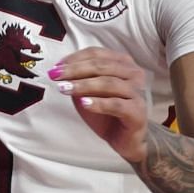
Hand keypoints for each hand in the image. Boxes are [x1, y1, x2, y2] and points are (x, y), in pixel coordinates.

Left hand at [50, 48, 150, 163]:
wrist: (126, 138)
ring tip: (65, 88)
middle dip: (75, 70)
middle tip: (55, 75)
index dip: (74, 58)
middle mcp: (133, 74)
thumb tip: (59, 70)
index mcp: (122, 63)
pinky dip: (99, 103)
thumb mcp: (89, 91)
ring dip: (83, 85)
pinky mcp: (137, 112)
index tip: (56, 66)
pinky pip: (117, 105)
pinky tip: (84, 103)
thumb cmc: (108, 111)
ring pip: (108, 83)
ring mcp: (137, 92)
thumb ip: (78, 78)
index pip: (96, 54)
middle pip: (101, 66)